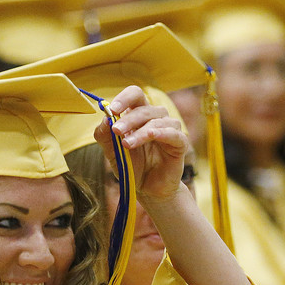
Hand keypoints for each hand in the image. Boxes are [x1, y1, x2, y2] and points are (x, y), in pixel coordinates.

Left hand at [95, 85, 190, 206]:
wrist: (147, 189)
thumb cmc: (131, 166)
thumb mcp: (112, 153)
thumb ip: (104, 136)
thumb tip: (104, 118)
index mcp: (138, 115)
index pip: (135, 95)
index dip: (124, 98)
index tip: (112, 109)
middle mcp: (155, 118)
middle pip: (144, 108)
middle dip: (128, 119)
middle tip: (116, 131)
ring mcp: (169, 129)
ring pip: (156, 121)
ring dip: (140, 131)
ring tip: (127, 145)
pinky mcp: (180, 143)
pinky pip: (174, 133)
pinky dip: (162, 132)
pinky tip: (151, 136)